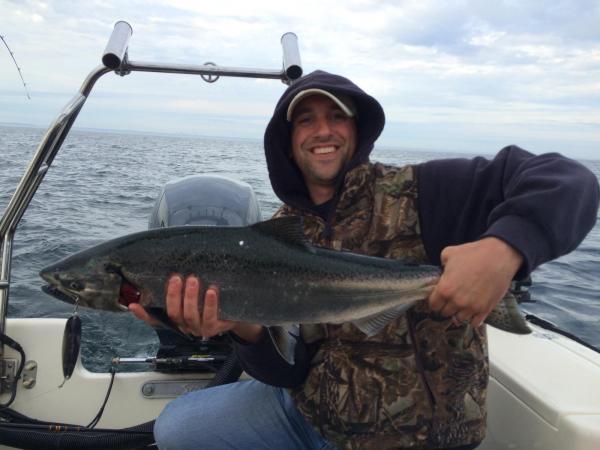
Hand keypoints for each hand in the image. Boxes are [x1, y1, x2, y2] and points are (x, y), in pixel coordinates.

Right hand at [129, 275, 262, 341]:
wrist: (236, 313)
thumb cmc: (211, 301)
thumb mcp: (196, 294)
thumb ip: (184, 287)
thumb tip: (173, 267)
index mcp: (177, 319)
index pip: (155, 318)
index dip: (143, 314)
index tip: (133, 304)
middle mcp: (185, 325)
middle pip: (173, 313)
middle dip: (173, 295)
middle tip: (177, 277)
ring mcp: (199, 328)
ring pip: (189, 315)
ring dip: (190, 297)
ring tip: (193, 280)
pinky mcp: (214, 328)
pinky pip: (210, 317)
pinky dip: (210, 304)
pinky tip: (212, 291)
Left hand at [428, 237, 522, 327]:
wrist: (499, 256)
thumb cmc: (475, 253)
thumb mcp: (449, 253)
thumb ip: (440, 265)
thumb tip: (441, 270)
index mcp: (445, 289)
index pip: (433, 305)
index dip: (434, 301)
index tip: (438, 298)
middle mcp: (457, 301)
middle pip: (444, 313)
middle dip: (445, 306)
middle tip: (450, 299)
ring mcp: (471, 307)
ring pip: (458, 319)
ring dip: (458, 313)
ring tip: (461, 304)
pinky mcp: (485, 309)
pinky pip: (474, 322)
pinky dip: (472, 318)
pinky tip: (472, 310)